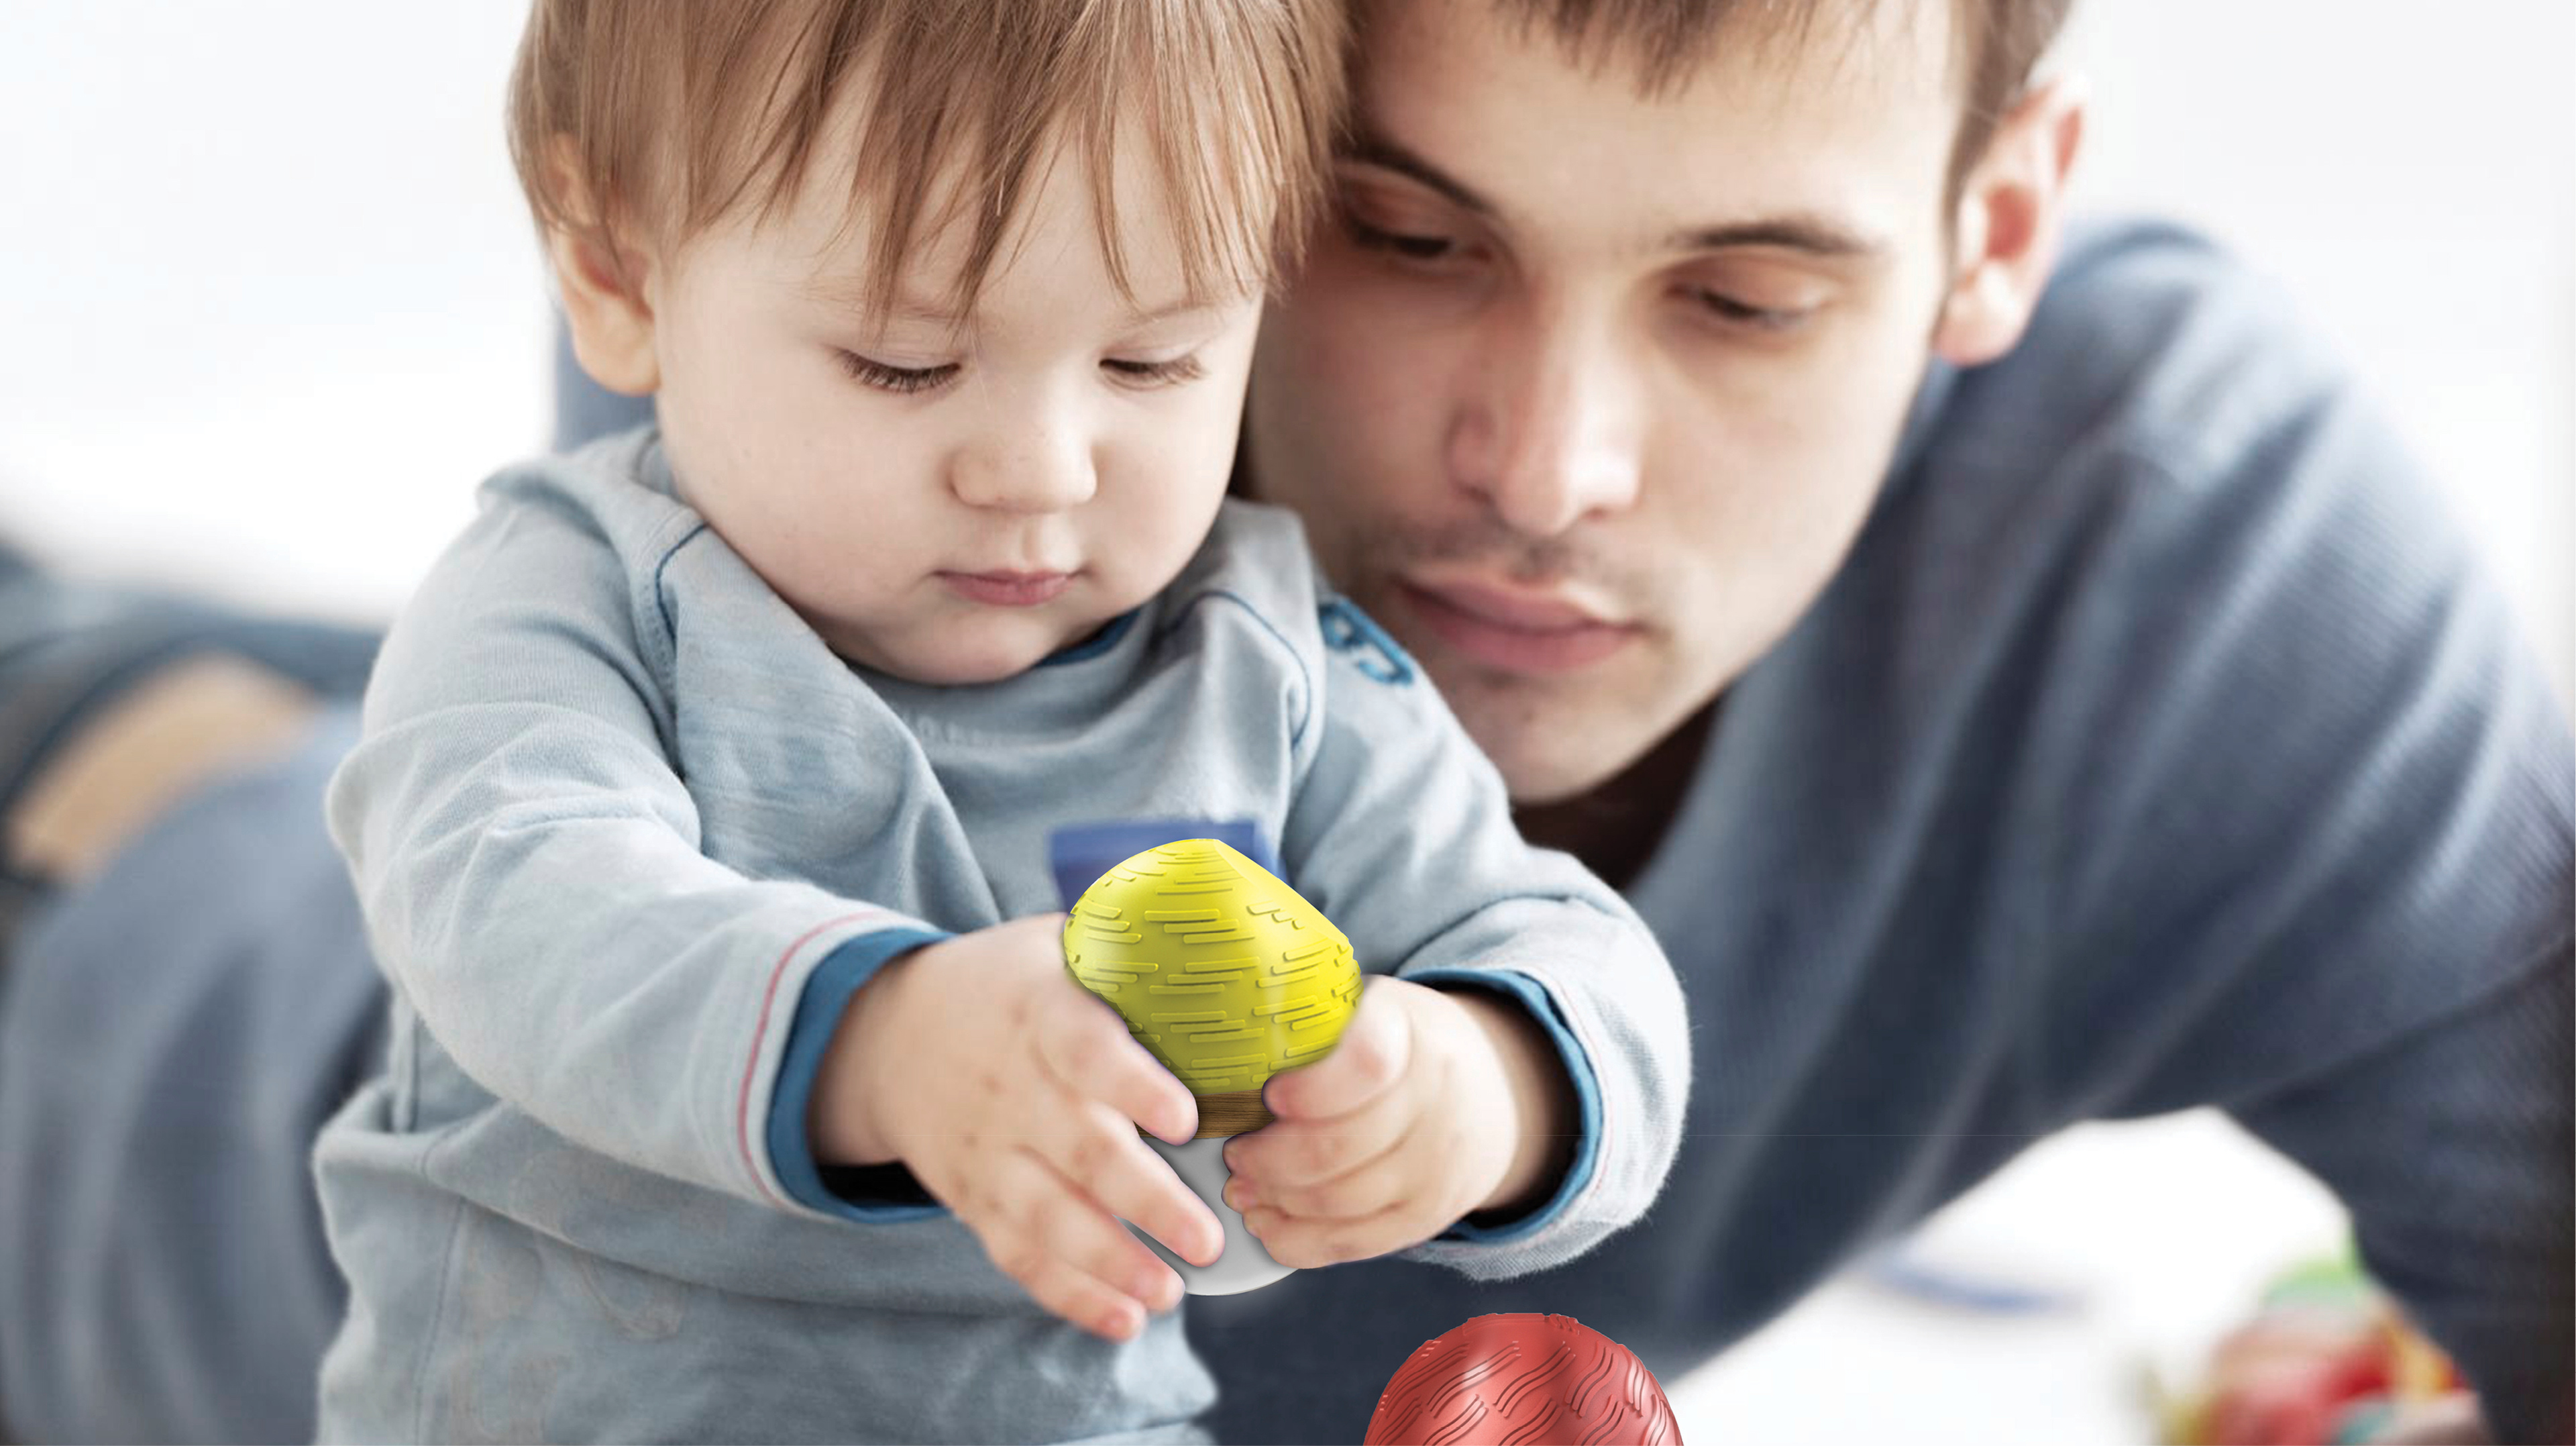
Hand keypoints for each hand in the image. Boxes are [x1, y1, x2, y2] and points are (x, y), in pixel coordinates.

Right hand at [809, 913, 1225, 1341]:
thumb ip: (1133, 950)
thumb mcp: (1057, 943)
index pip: (1084, 1048)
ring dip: (1109, 1260)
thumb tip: (1246, 947)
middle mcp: (1011, 1087)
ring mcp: (988, 1151)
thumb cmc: (1011, 984)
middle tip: (1207, 1238)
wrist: (889, 1033)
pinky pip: (1018, 1253)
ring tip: (1169, 1294)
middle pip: (1077, 1149)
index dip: (1131, 1083)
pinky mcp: (973, 1199)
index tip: (1184, 1117)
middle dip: (1145, 1200)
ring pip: (1045, 1215)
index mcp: (1040, 1011)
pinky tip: (1124, 1320)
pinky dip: (1068, 1293)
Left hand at [1219, 975, 1558, 1267]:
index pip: (1367, 1064)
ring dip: (1275, 1201)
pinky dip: (1298, 1240)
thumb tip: (1211, 1042)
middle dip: (1269, 1160)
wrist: (1493, 1091)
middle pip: (1340, 1148)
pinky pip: (1353, 1243)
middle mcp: (1433, 1100)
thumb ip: (1308, 1019)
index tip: (1269, 1094)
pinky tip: (1266, 1223)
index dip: (1312, 1090)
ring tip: (1240, 1187)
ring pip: (1339, 1201)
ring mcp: (1435, 1166)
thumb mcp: (1368, 1006)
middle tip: (1234, 1152)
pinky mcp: (1428, 1216)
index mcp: (1410, 1032)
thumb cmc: (1399, 1042)